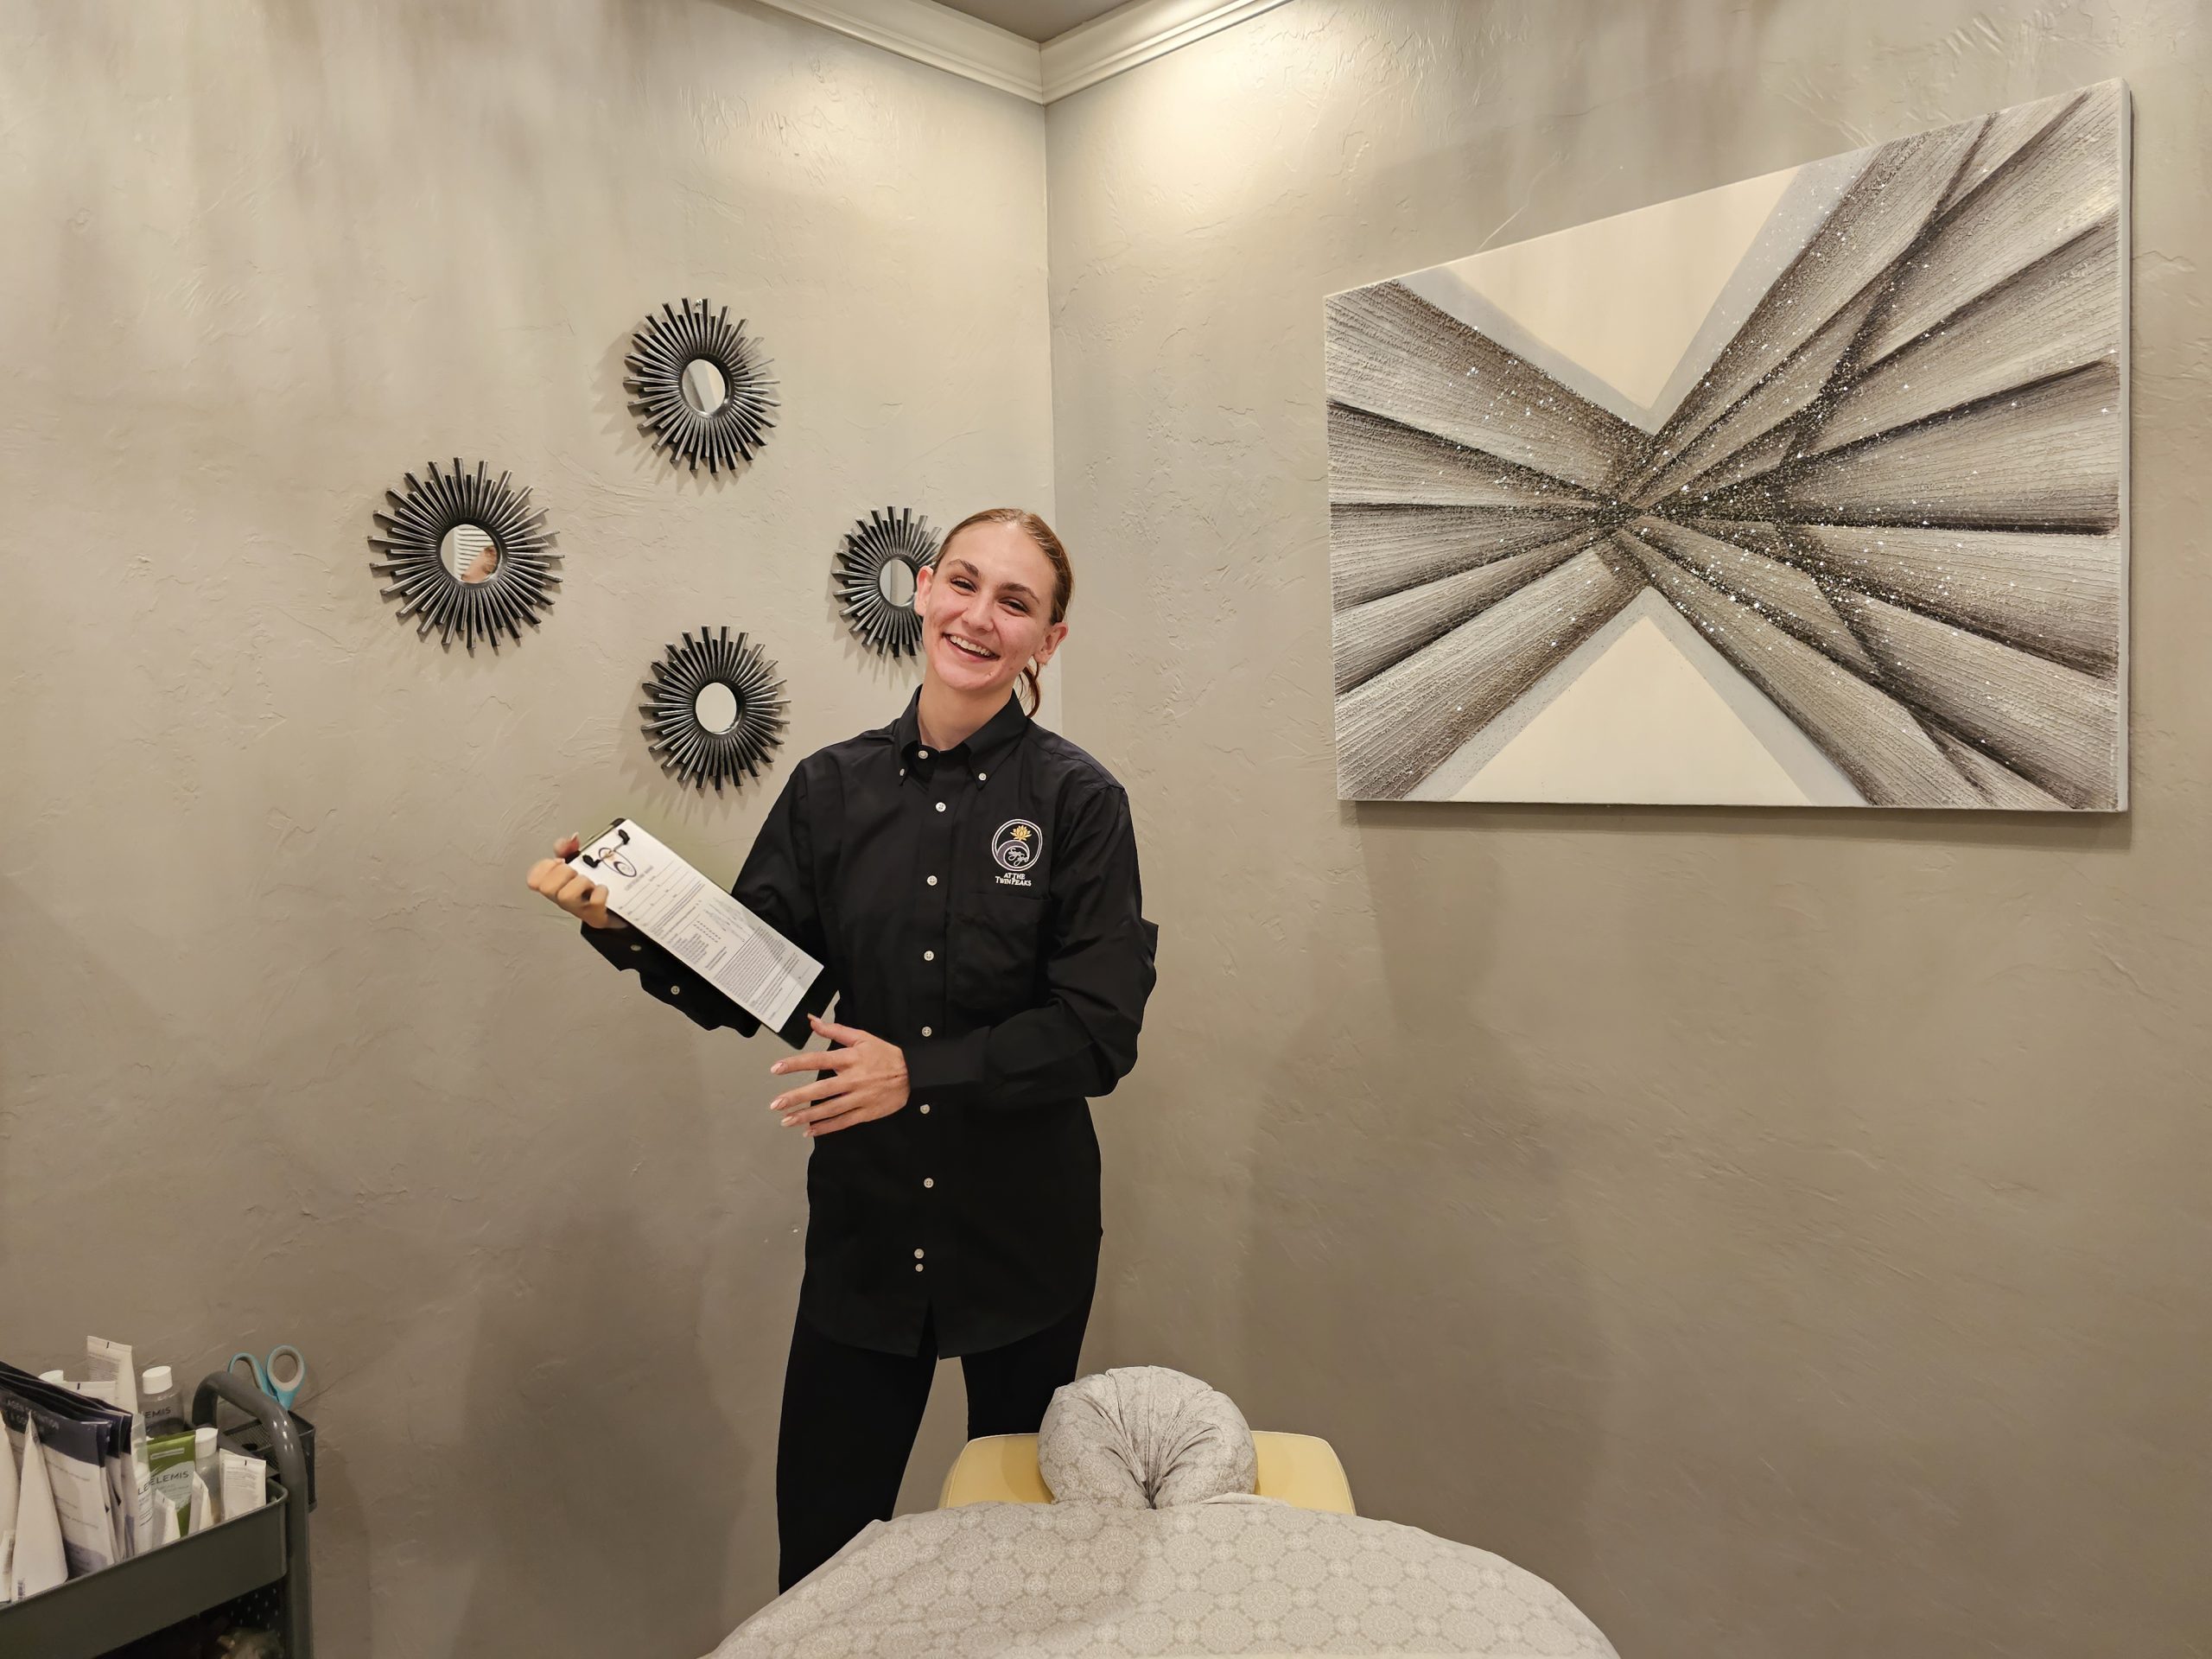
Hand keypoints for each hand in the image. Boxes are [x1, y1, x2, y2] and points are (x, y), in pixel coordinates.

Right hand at [526, 834, 626, 929]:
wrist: (612, 910)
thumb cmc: (590, 888)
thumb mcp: (577, 863)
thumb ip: (569, 848)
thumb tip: (572, 838)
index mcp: (555, 885)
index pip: (533, 879)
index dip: (544, 867)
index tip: (559, 861)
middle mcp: (562, 898)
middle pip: (547, 887)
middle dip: (563, 873)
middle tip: (576, 872)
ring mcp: (577, 908)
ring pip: (567, 895)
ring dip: (581, 883)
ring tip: (590, 882)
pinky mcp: (594, 914)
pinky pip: (595, 901)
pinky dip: (600, 891)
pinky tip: (602, 888)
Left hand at [768, 1014, 908, 1137]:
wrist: (913, 1073)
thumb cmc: (885, 1054)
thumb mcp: (862, 1037)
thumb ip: (835, 1030)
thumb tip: (813, 1022)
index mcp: (850, 1058)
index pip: (818, 1060)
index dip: (796, 1064)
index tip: (777, 1069)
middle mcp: (853, 1079)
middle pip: (821, 1089)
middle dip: (797, 1097)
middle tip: (776, 1104)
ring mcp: (859, 1097)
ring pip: (830, 1109)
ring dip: (807, 1116)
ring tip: (787, 1120)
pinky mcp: (866, 1112)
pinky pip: (843, 1122)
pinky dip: (826, 1127)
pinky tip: (809, 1130)